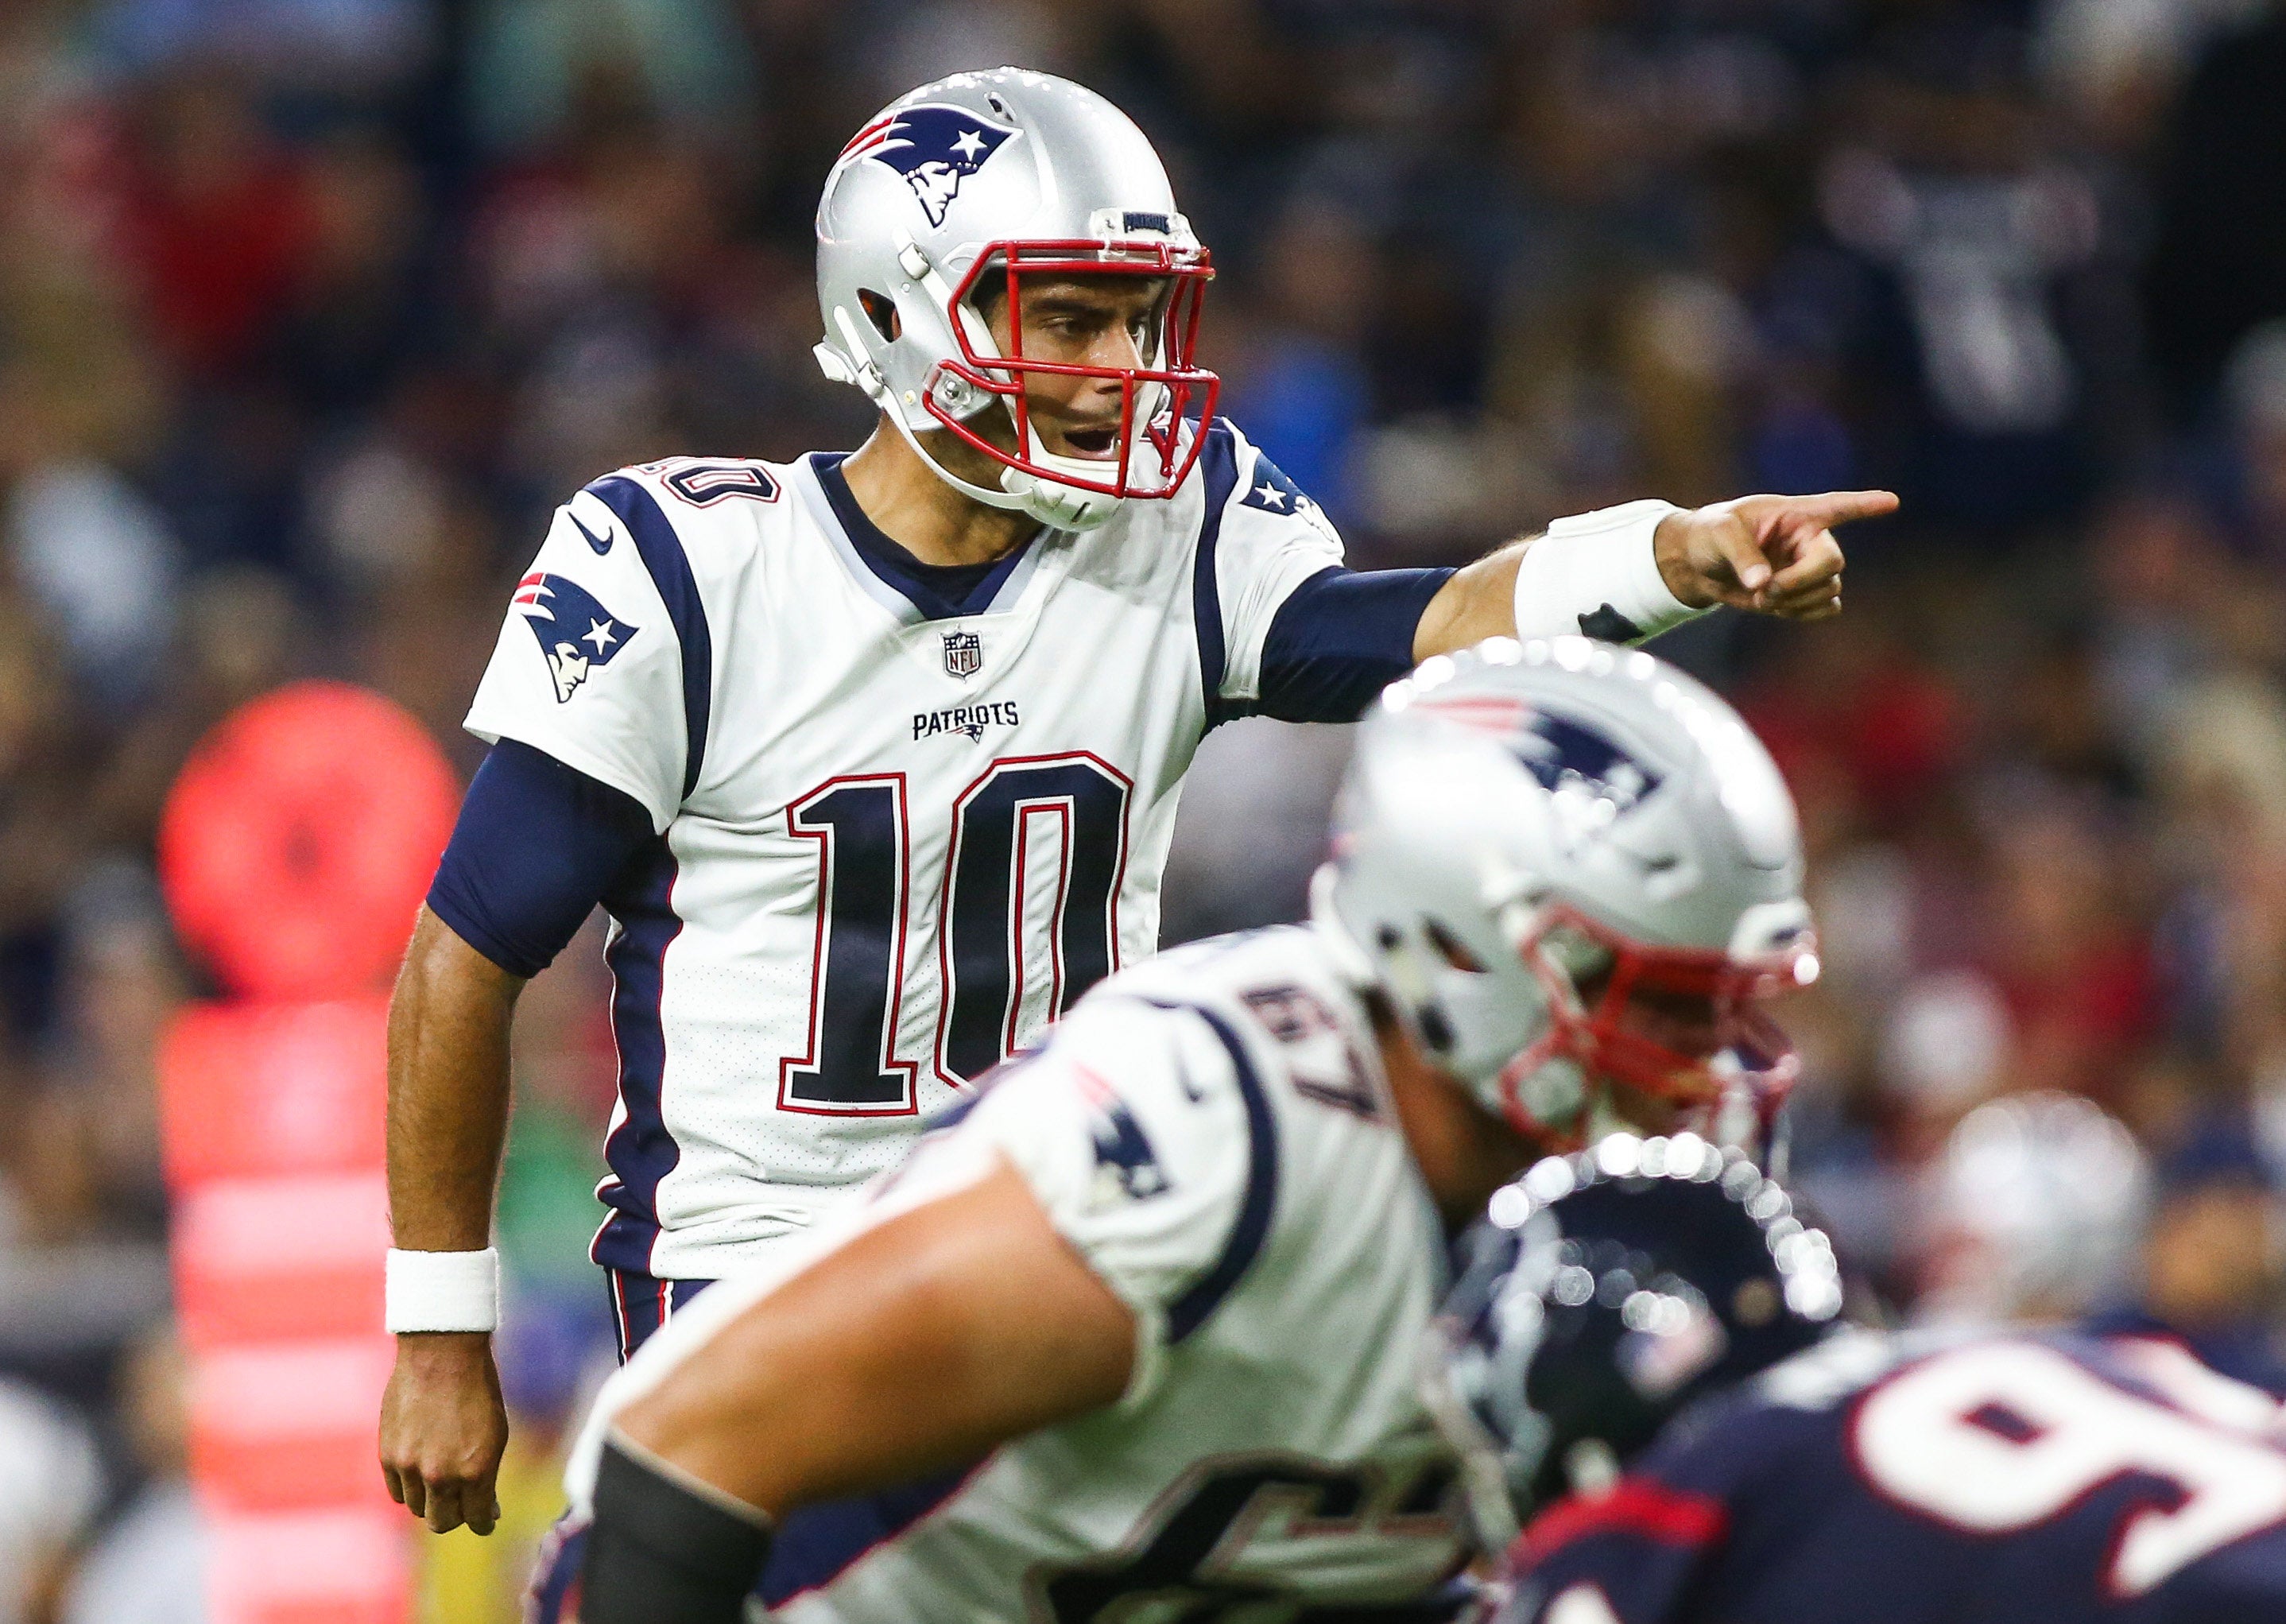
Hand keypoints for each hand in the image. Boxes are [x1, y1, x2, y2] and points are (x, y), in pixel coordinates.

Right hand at [380, 1331, 508, 1534]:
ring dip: (431, 1501)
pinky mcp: (388, 1456)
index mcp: (475, 1471)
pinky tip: (420, 1473)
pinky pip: (397, 1491)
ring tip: (441, 1482)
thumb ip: (485, 1475)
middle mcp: (441, 1476)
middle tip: (463, 1505)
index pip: (477, 1519)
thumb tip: (488, 1509)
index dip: (484, 1521)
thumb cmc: (477, 1390)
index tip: (487, 1519)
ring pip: (418, 1509)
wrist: (441, 1354)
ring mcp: (410, 1468)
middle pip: (442, 1522)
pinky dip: (410, 1488)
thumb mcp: (495, 1434)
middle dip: (456, 1517)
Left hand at [1654, 490, 1897, 620]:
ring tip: (1762, 595)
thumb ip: (1742, 555)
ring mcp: (1808, 568)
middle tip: (1764, 590)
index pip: (1837, 507)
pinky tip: (1777, 607)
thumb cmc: (1709, 535)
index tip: (1891, 501)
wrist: (1697, 564)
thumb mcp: (1719, 534)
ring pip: (1828, 590)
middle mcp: (1809, 540)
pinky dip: (1803, 613)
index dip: (1865, 505)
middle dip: (1801, 582)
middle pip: (1832, 563)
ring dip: (1796, 601)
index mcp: (1795, 514)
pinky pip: (1825, 608)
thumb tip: (1763, 585)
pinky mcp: (1802, 593)